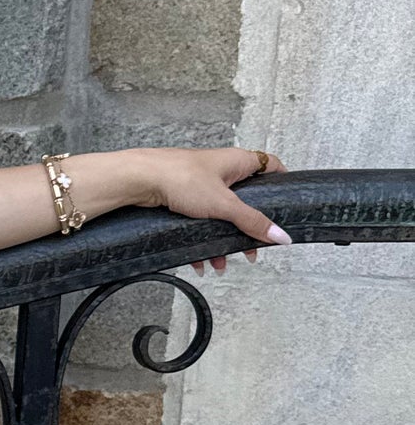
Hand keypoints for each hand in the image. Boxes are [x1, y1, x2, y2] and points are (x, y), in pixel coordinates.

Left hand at [136, 146, 290, 275]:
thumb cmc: (180, 178)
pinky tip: (201, 261)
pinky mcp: (183, 196)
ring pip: (221, 214)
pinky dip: (202, 240)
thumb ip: (252, 221)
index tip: (287, 203)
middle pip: (246, 198)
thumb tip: (280, 236)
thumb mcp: (224, 205)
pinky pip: (200, 221)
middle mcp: (221, 169)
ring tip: (222, 262)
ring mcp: (201, 182)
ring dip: (223, 239)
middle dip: (248, 226)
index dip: (281, 181)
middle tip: (252, 247)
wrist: (138, 178)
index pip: (270, 165)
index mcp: (237, 162)